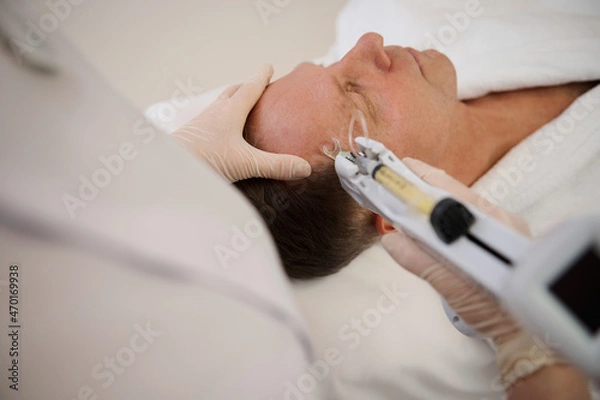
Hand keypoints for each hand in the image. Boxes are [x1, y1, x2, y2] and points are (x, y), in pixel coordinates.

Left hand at [172, 64, 311, 181]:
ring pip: (219, 105)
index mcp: (230, 111)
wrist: (168, 167)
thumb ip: (276, 165)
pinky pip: (210, 121)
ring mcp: (201, 123)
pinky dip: (220, 120)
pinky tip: (222, 135)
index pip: (250, 87)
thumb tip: (304, 168)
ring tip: (240, 109)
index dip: (261, 76)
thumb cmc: (206, 160)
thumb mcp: (246, 163)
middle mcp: (214, 112)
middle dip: (245, 87)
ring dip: (231, 102)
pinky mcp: (192, 136)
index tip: (268, 66)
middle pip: (232, 93)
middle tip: (256, 86)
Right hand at [380, 158, 579, 391]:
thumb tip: (392, 240)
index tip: (392, 173)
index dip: (418, 179)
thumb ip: (423, 262)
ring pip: (458, 205)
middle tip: (389, 186)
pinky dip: (442, 218)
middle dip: (419, 187)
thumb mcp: (454, 289)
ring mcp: (502, 227)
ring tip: (401, 203)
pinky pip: (465, 219)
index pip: (447, 191)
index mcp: (491, 223)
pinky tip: (426, 226)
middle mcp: (499, 218)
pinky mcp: (501, 238)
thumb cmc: (494, 314)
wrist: (524, 333)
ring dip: (429, 203)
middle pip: (452, 193)